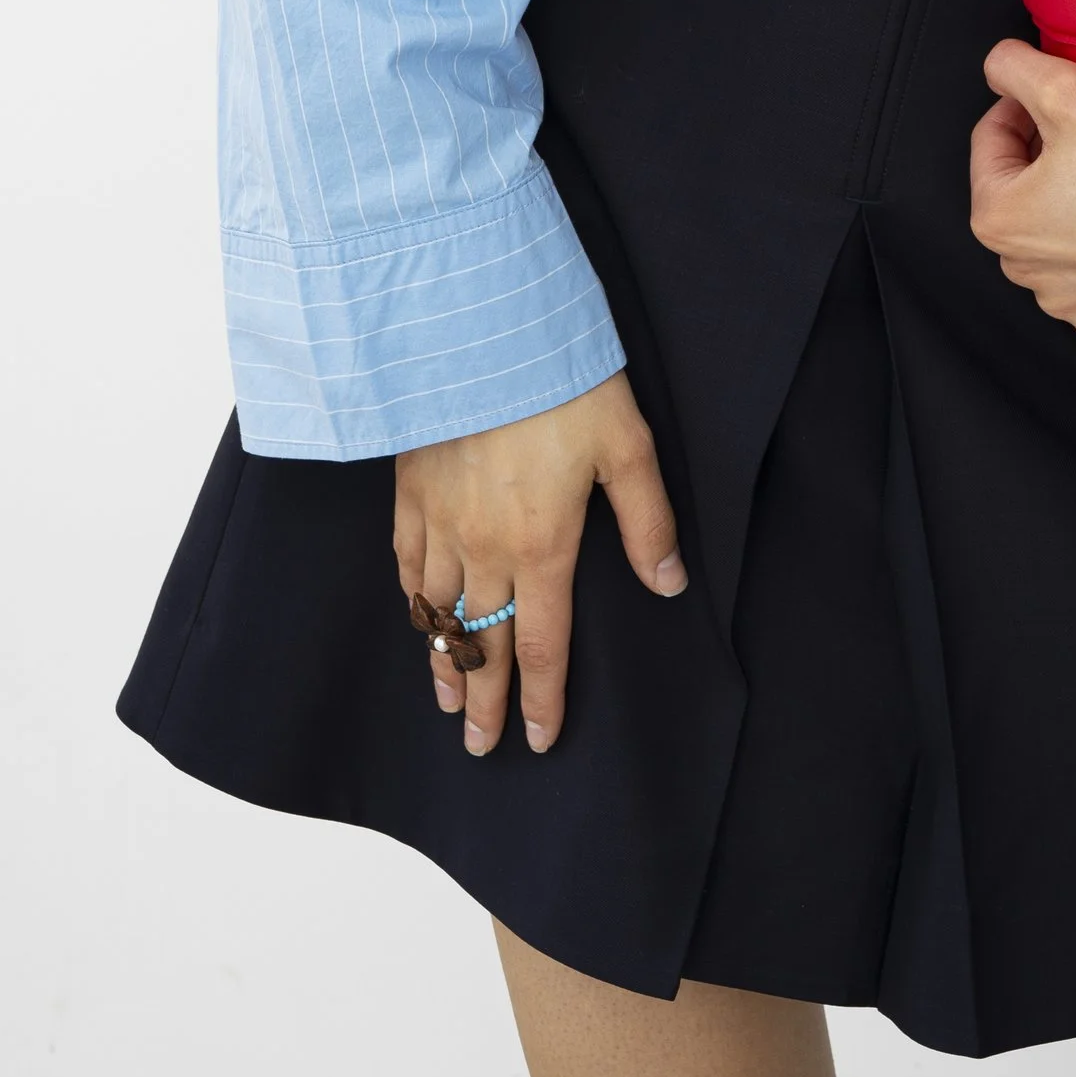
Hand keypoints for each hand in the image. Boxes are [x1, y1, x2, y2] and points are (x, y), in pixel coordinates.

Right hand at [393, 369, 683, 758]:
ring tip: (446, 699)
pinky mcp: (411, 490)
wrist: (483, 329)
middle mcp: (486, 548)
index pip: (542, 644)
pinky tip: (417, 613)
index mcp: (543, 545)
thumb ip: (648, 522)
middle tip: (479, 747)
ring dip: (444, 660)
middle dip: (483, 702)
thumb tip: (667, 584)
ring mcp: (441, 521)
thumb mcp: (627, 446)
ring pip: (438, 612)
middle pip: (482, 645)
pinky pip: (407, 563)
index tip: (539, 740)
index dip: (542, 698)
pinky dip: (413, 599)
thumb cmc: (563, 382)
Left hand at [968, 40, 1075, 357]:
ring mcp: (1071, 306)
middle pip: (1025, 195)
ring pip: (1061, 242)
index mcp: (1000, 221)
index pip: (991, 143)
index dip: (1020, 107)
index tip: (1049, 98)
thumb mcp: (1067, 89)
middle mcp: (1027, 274)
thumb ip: (1013, 67)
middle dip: (1049, 160)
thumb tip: (1000, 67)